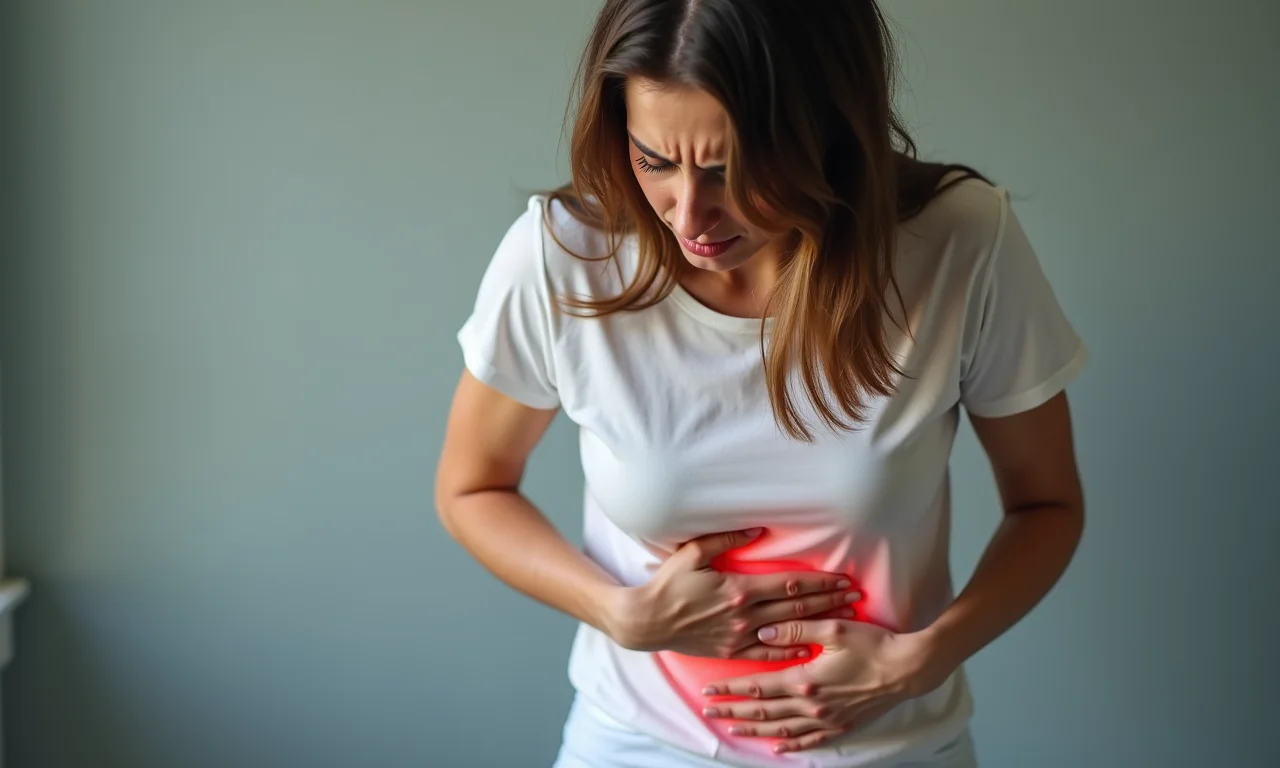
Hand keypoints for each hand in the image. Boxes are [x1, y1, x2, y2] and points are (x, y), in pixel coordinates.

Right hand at [607, 529, 860, 661]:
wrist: (646, 621)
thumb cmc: (668, 583)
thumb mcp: (693, 553)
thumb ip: (726, 540)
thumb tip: (758, 529)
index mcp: (739, 589)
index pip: (790, 584)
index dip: (821, 582)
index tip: (843, 579)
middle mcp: (744, 615)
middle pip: (797, 607)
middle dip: (830, 601)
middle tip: (856, 597)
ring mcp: (739, 636)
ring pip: (789, 630)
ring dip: (819, 624)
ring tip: (845, 620)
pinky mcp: (731, 651)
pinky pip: (768, 654)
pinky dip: (792, 651)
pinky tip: (812, 649)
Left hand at [699, 619, 951, 753]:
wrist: (908, 669)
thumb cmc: (873, 644)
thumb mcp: (833, 629)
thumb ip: (795, 628)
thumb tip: (762, 632)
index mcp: (805, 680)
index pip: (758, 687)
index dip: (731, 689)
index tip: (709, 691)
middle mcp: (812, 705)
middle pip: (764, 712)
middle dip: (734, 711)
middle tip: (709, 712)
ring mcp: (827, 719)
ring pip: (782, 730)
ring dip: (755, 731)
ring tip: (733, 730)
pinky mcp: (841, 725)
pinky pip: (810, 741)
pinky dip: (791, 745)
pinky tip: (777, 748)